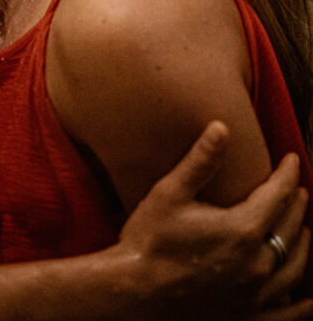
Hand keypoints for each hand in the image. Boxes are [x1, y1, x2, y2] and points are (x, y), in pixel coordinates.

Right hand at [119, 121, 310, 319]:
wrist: (135, 294)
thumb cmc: (149, 242)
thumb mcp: (171, 193)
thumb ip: (201, 161)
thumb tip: (221, 129)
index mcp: (241, 230)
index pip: (278, 194)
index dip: (287, 174)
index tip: (291, 160)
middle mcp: (256, 264)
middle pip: (290, 228)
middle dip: (296, 204)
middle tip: (296, 188)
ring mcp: (255, 295)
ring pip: (294, 267)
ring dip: (301, 243)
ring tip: (301, 228)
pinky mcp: (248, 317)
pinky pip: (289, 313)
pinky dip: (302, 303)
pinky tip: (306, 297)